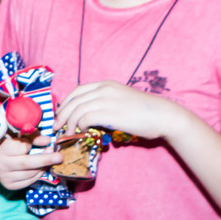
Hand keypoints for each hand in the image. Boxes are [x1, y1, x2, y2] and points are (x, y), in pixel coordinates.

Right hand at [0, 133, 61, 190]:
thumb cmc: (7, 142)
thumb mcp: (17, 134)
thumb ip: (32, 136)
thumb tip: (48, 141)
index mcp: (1, 149)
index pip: (21, 147)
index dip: (34, 143)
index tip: (47, 140)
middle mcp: (1, 165)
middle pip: (26, 163)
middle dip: (45, 160)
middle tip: (59, 157)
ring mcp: (4, 177)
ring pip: (30, 174)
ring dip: (43, 167)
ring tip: (50, 159)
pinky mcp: (9, 185)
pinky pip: (29, 181)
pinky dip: (38, 175)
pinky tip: (42, 168)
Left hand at [54, 80, 186, 140]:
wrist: (164, 115)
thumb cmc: (145, 113)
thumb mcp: (121, 101)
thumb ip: (105, 105)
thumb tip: (90, 119)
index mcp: (106, 84)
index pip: (77, 91)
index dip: (65, 103)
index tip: (60, 115)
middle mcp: (104, 89)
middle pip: (73, 100)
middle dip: (61, 115)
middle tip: (56, 128)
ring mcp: (107, 100)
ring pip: (76, 110)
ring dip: (68, 123)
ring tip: (66, 134)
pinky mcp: (110, 113)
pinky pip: (85, 118)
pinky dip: (79, 126)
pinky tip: (81, 133)